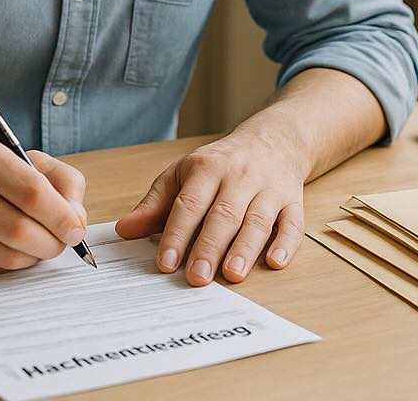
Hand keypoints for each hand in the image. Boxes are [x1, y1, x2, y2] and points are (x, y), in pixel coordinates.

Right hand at [0, 137, 87, 275]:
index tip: (76, 229)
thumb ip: (58, 180)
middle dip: (53, 242)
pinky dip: (10, 265)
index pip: (33, 193)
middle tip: (63, 242)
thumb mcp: (15, 157)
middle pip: (22, 230)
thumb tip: (77, 219)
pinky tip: (9, 249)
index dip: (63, 216)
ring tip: (38, 243)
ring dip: (34, 256)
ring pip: (8, 256)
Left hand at [114, 131, 305, 286]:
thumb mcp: (183, 173)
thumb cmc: (221, 162)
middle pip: (223, 214)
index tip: (164, 262)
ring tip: (232, 275)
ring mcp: (268, 188)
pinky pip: (292, 222)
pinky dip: (286, 243)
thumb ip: (156, 203)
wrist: (272, 139)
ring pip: (257, 220)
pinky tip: (275, 261)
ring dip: (244, 248)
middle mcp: (238, 176)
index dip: (176, 234)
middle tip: (197, 278)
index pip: (189, 204)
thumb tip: (125, 230)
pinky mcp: (292, 200)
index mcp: (207, 168)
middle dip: (209, 247)